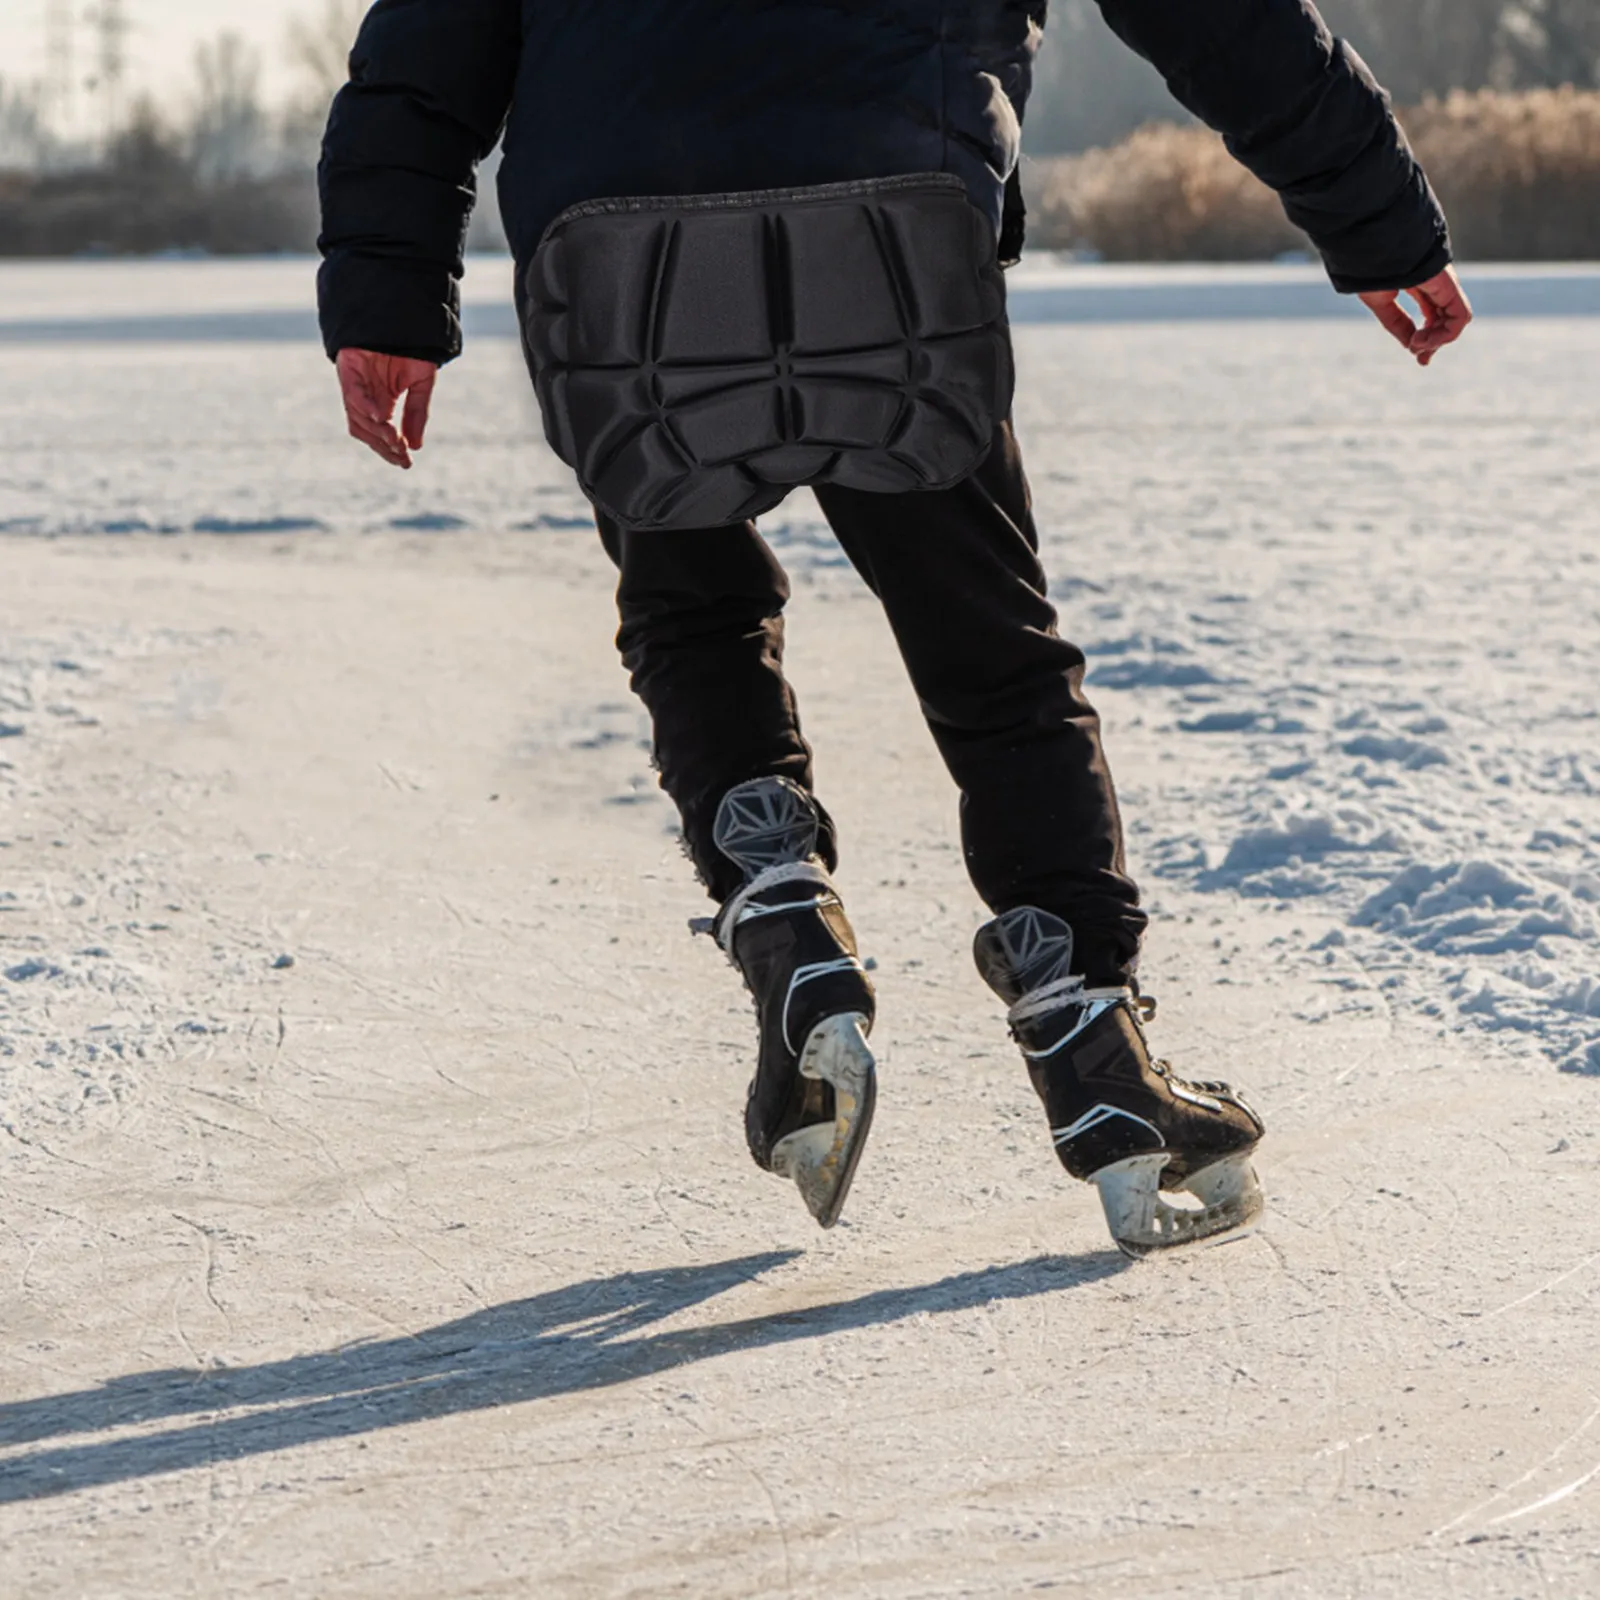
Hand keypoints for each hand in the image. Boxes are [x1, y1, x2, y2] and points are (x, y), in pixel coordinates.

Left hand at [336, 348, 438, 467]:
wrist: (404, 312)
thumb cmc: (413, 346)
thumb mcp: (421, 384)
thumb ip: (417, 413)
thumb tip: (416, 446)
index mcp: (380, 400)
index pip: (380, 434)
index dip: (391, 450)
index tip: (407, 463)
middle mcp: (364, 395)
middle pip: (366, 431)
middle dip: (383, 447)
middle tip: (402, 456)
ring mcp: (354, 382)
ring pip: (358, 418)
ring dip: (377, 433)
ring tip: (397, 440)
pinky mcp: (348, 367)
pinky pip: (353, 394)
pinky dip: (366, 408)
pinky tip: (383, 419)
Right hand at [1359, 265, 1472, 366]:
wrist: (1370, 240)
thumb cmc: (1369, 266)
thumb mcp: (1381, 301)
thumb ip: (1397, 323)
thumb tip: (1413, 346)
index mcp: (1419, 282)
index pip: (1433, 314)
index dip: (1427, 337)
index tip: (1415, 354)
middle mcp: (1435, 283)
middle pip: (1445, 319)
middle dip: (1435, 343)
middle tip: (1422, 360)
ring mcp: (1444, 283)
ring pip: (1455, 319)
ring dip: (1438, 340)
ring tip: (1417, 346)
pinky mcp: (1448, 285)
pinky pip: (1459, 315)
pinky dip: (1446, 334)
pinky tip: (1423, 340)